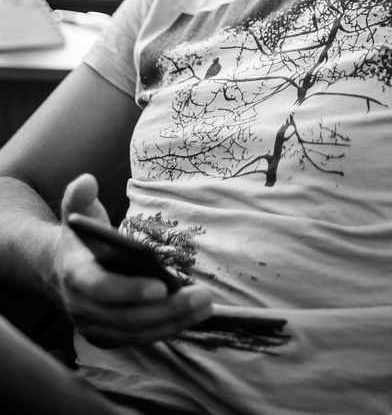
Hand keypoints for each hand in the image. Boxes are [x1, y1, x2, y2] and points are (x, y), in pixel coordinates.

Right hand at [55, 173, 212, 346]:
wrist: (59, 269)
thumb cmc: (78, 236)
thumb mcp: (76, 211)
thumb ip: (80, 194)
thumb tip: (88, 180)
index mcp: (75, 274)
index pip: (101, 288)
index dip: (130, 291)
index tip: (162, 286)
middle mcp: (82, 307)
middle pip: (127, 318)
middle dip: (167, 309)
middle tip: (202, 296)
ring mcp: (94, 326)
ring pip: (136, 332)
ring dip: (174, 322)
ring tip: (205, 305)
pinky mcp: (107, 336)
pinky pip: (139, 338)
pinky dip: (167, 329)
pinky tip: (192, 315)